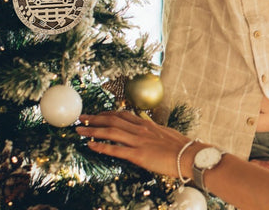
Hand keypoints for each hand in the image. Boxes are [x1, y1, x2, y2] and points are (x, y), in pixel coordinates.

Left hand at [76, 110, 190, 177]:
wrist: (189, 154)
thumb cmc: (179, 145)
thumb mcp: (164, 132)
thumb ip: (152, 129)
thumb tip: (146, 125)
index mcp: (146, 123)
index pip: (122, 114)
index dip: (106, 113)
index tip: (96, 114)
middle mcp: (140, 129)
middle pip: (112, 119)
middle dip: (95, 118)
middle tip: (81, 118)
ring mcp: (138, 141)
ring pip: (110, 132)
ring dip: (93, 129)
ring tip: (79, 130)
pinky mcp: (138, 155)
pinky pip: (116, 150)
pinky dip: (101, 147)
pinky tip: (90, 145)